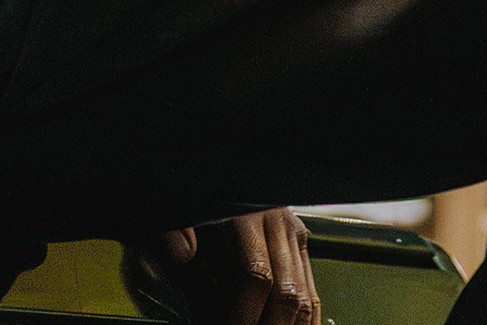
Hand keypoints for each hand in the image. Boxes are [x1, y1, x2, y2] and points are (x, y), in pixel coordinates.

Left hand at [151, 211, 319, 324]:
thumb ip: (175, 231)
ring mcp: (292, 232)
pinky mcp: (300, 243)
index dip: (242, 316)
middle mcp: (275, 221)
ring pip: (304, 297)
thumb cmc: (197, 201)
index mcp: (244, 213)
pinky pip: (312, 293)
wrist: (218, 176)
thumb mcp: (181, 210)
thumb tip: (182, 254)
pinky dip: (305, 322)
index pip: (254, 275)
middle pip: (286, 293)